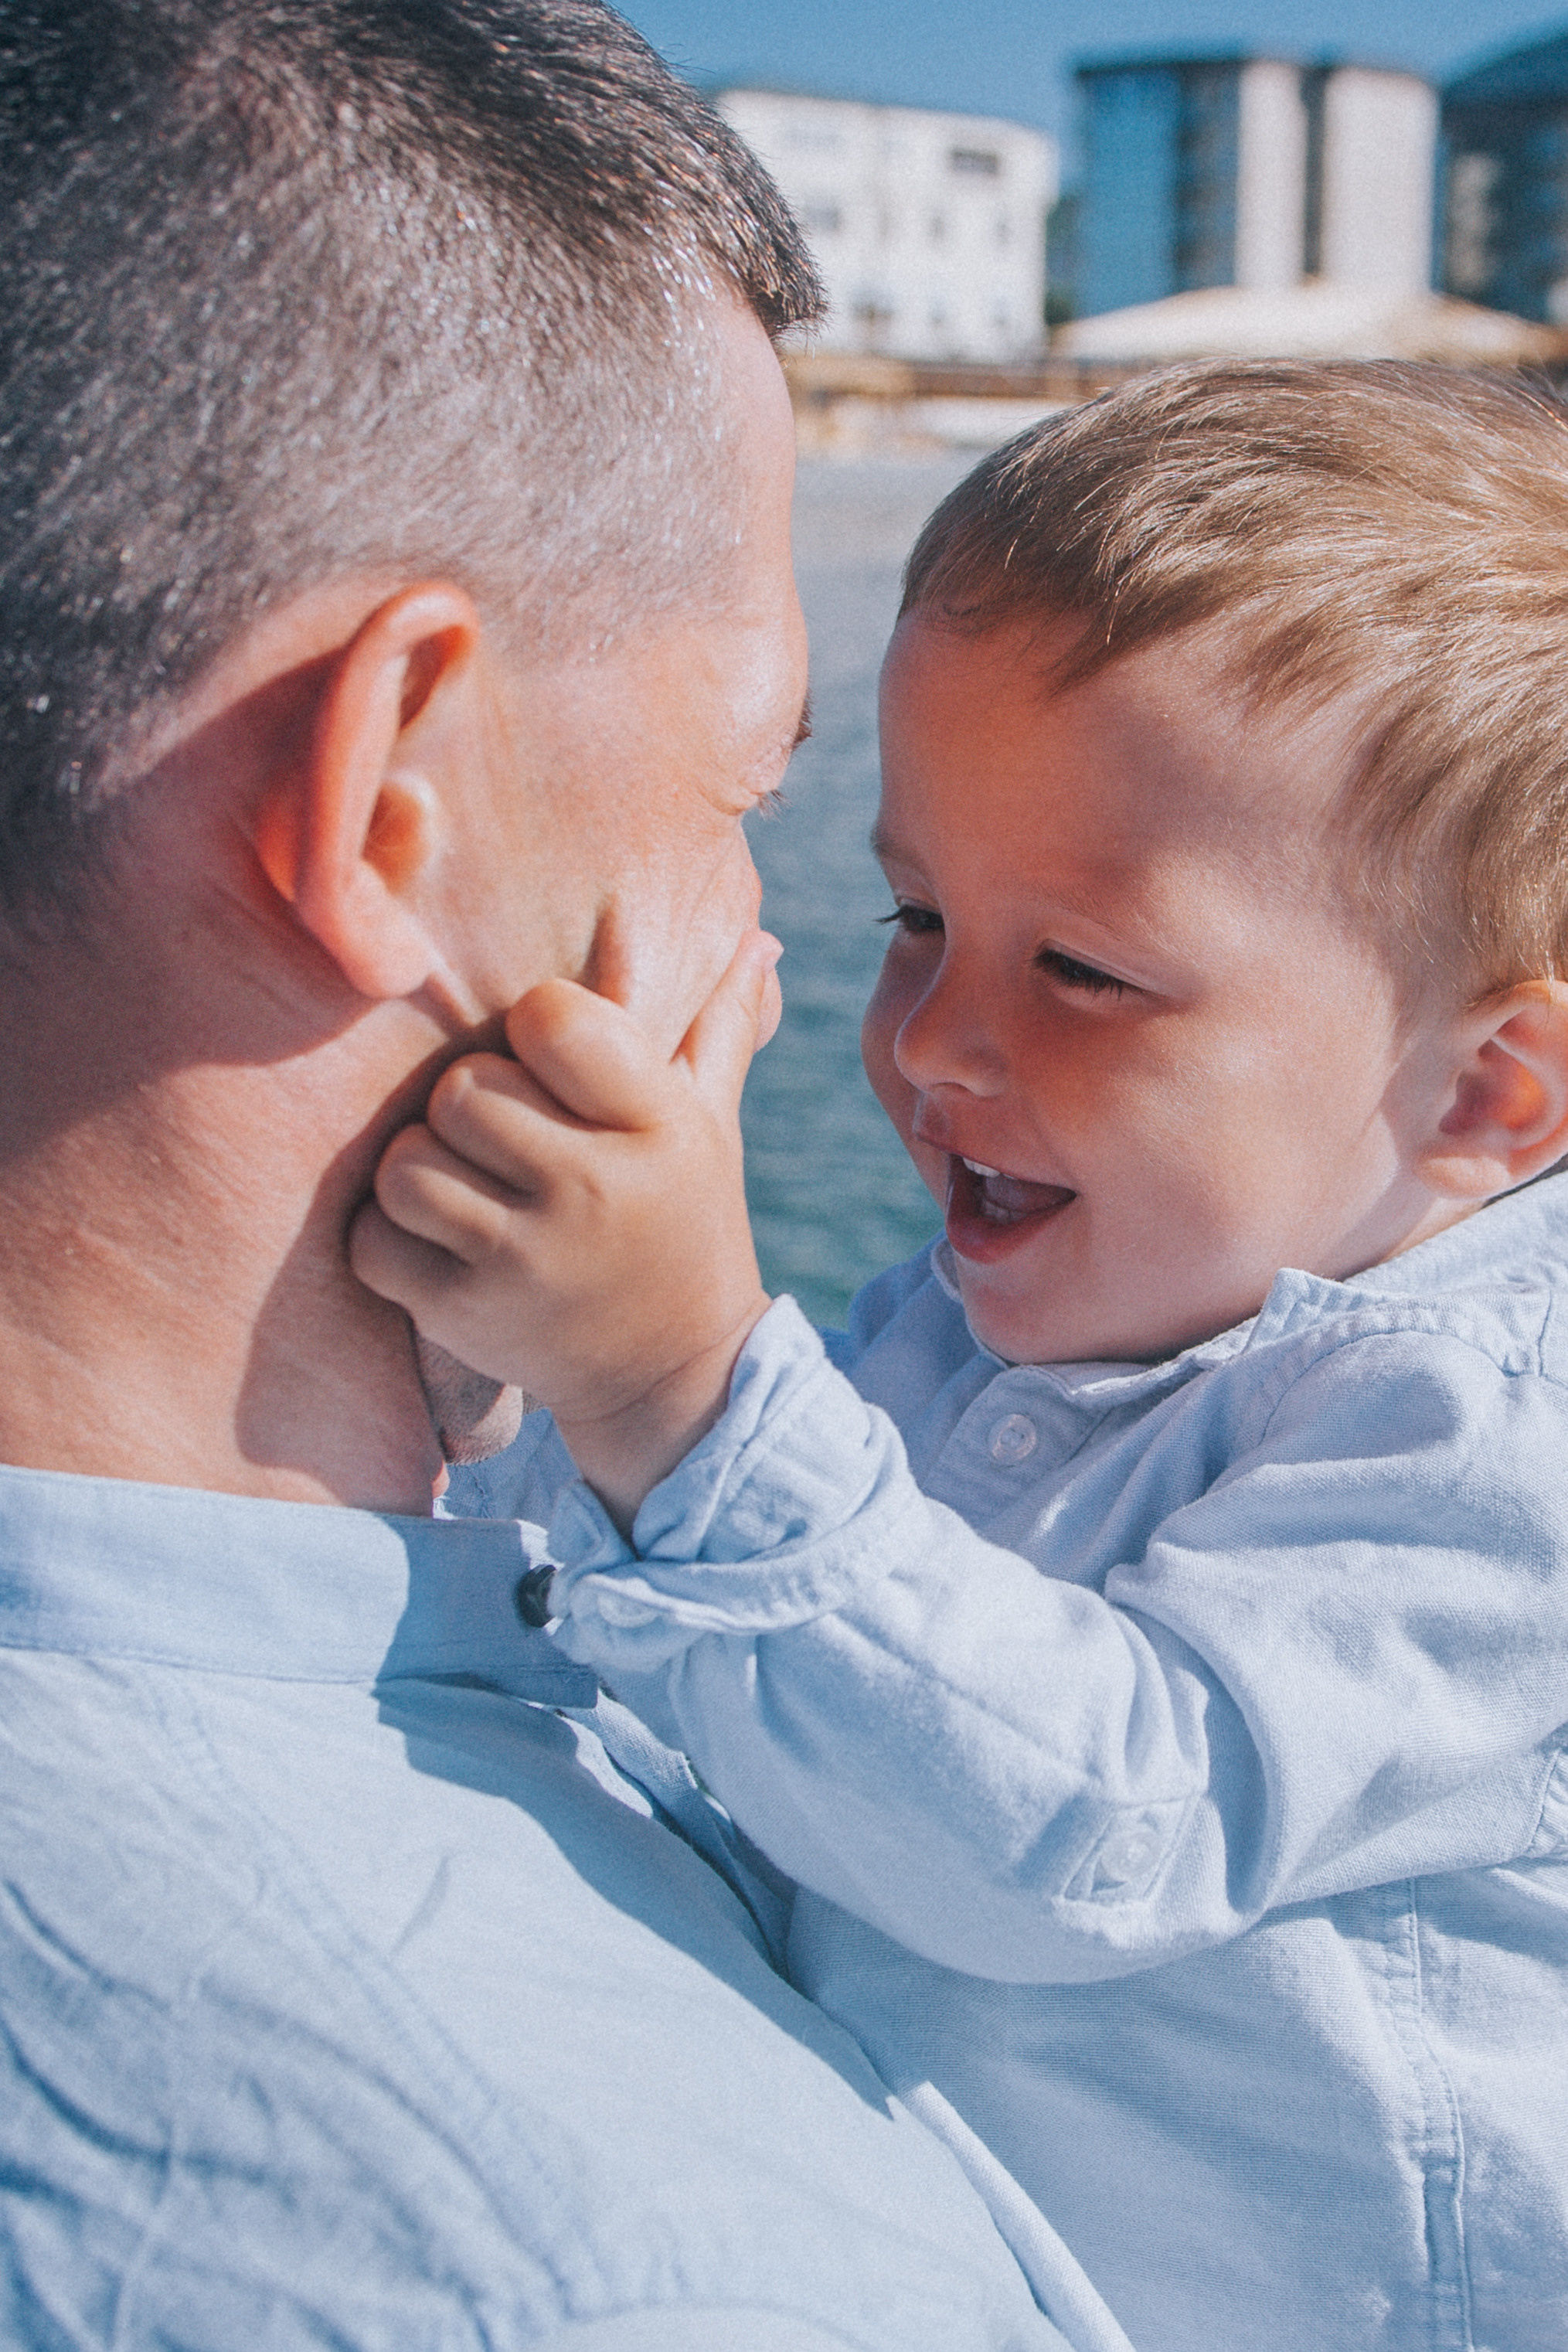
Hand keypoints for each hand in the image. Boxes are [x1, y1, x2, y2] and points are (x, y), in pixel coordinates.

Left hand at [350, 933, 778, 1532]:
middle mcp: (592, 1189)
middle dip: (464, 1104)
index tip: (547, 1062)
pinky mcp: (467, 1317)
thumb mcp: (713, 1128)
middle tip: (496, 1134)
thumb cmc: (682, 1223)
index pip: (550, 1019)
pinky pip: (377, 1243)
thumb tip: (758, 939)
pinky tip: (434, 1242)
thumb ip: (719, 1029)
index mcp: (657, 1125)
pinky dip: (387, 1238)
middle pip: (460, 1090)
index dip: (531, 1027)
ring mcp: (526, 1259)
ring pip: (406, 1164)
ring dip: (418, 1170)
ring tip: (459, 1184)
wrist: (674, 1378)